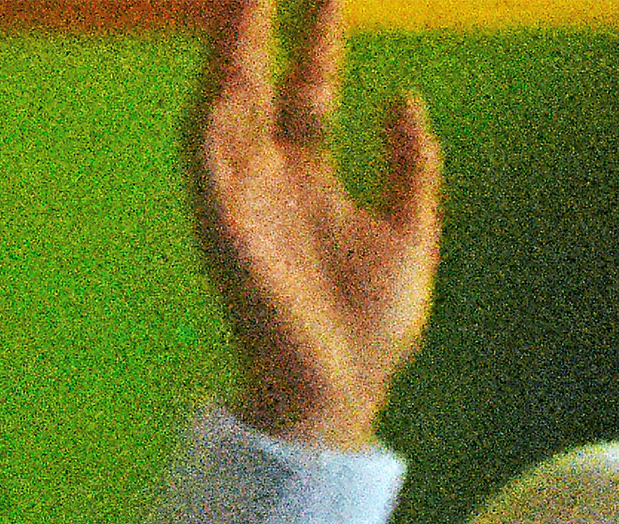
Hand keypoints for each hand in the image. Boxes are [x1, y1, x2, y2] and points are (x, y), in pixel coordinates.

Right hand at [191, 0, 440, 448]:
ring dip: (228, 48)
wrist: (344, 391)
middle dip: (258, 21)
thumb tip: (406, 96)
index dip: (319, 35)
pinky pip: (206, 156)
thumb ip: (412, 166)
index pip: (309, 85)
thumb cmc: (373, 326)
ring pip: (225, 101)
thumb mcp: (411, 232)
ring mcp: (242, 194)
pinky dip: (212, 114)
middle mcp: (269, 172)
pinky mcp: (221, 223)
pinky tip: (223, 76)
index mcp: (311, 173)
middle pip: (258, 76)